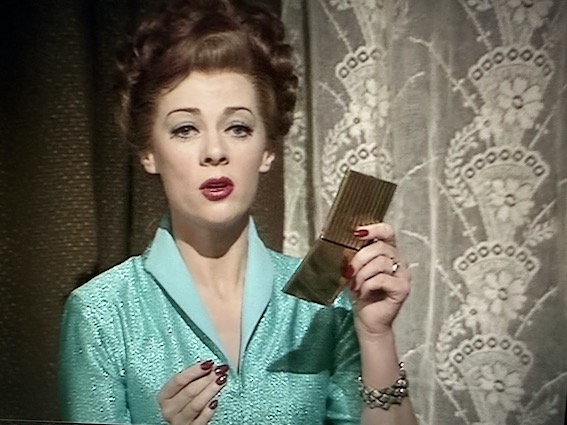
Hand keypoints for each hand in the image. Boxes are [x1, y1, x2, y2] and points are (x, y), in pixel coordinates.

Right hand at [158, 360, 228, 424]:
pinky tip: (216, 401)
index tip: (208, 363)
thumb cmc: (184, 401)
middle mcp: (169, 409)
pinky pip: (201, 419)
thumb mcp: (182, 389)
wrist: (184, 421)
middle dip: (206, 379)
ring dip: (210, 391)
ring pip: (196, 405)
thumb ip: (191, 378)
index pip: (178, 381)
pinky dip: (209, 410)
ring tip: (221, 380)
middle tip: (219, 371)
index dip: (194, 371)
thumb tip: (209, 365)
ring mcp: (179, 421)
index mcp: (164, 396)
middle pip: (189, 392)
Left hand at [346, 222, 410, 338]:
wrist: (367, 320)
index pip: (387, 231)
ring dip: (362, 275)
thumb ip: (355, 254)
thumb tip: (345, 240)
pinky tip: (364, 293)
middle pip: (380, 247)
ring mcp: (404, 275)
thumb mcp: (355, 269)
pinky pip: (382, 278)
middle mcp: (400, 261)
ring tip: (356, 286)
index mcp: (389, 252)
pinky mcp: (403, 289)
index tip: (356, 233)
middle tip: (349, 273)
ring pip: (380, 263)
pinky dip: (367, 285)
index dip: (373, 229)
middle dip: (359, 259)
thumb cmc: (361, 293)